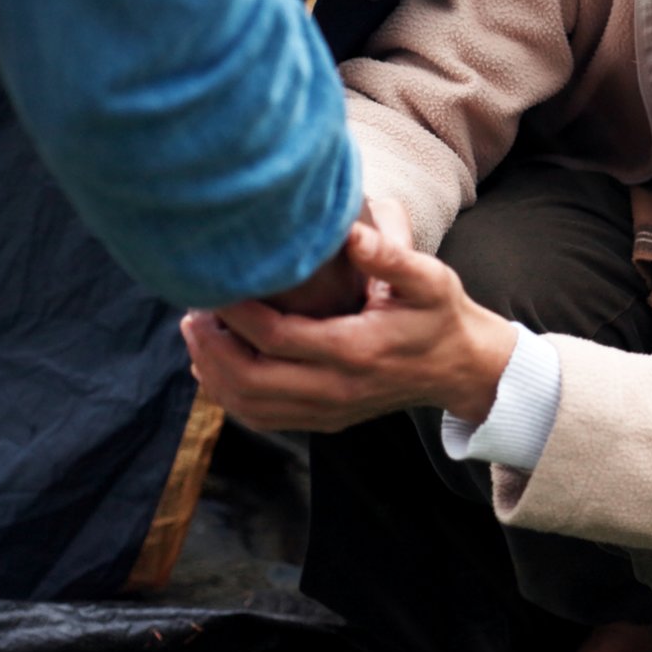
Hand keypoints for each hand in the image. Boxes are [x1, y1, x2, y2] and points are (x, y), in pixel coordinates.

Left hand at [181, 219, 518, 432]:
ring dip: (214, 373)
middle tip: (192, 313)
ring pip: (251, 405)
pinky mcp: (324, 420)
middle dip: (212, 347)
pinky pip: (262, 418)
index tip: (215, 285)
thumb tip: (348, 231)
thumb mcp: (429, 279)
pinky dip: (229, 396)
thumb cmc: (440, 315)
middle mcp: (338, 389)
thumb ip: (390, 255)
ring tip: (198, 335)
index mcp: (358, 351)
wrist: (459, 368)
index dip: (239, 314)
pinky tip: (214, 367)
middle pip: (252, 379)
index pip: (279, 338)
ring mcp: (329, 411)